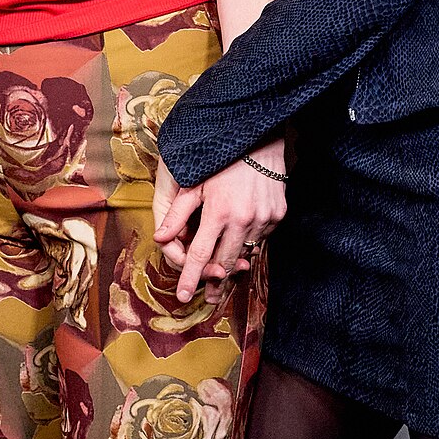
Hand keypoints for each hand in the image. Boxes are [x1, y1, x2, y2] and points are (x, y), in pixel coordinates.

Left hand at [153, 148, 286, 304]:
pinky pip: (260, 240)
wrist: (261, 140)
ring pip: (245, 253)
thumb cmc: (222, 160)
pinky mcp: (277, 216)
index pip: (200, 254)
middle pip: (225, 262)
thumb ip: (177, 214)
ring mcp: (264, 219)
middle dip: (215, 282)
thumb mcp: (195, 183)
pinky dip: (249, 245)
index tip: (183, 296)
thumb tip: (161, 239)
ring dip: (233, 265)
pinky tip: (241, 246)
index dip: (190, 277)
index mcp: (219, 212)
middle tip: (208, 298)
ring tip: (224, 280)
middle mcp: (243, 219)